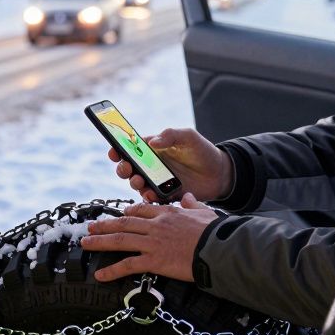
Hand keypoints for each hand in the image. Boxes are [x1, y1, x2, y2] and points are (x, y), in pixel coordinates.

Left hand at [79, 193, 217, 281]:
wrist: (219, 249)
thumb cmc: (217, 233)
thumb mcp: (206, 213)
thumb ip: (194, 205)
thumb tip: (189, 197)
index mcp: (168, 213)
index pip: (142, 209)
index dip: (128, 211)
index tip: (120, 214)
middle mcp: (156, 225)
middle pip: (124, 222)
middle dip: (105, 225)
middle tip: (91, 226)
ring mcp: (152, 242)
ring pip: (120, 240)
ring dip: (100, 241)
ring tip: (86, 244)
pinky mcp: (154, 260)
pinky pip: (127, 265)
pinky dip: (112, 270)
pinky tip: (100, 275)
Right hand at [107, 127, 232, 202]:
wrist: (219, 173)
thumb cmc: (202, 151)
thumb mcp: (188, 136)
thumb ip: (170, 135)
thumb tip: (151, 141)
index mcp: (152, 149)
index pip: (129, 149)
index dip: (117, 150)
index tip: (114, 151)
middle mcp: (150, 166)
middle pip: (127, 168)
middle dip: (123, 168)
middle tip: (128, 168)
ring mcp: (156, 181)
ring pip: (136, 184)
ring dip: (134, 183)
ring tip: (140, 181)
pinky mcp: (164, 195)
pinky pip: (150, 199)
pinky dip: (148, 198)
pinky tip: (152, 194)